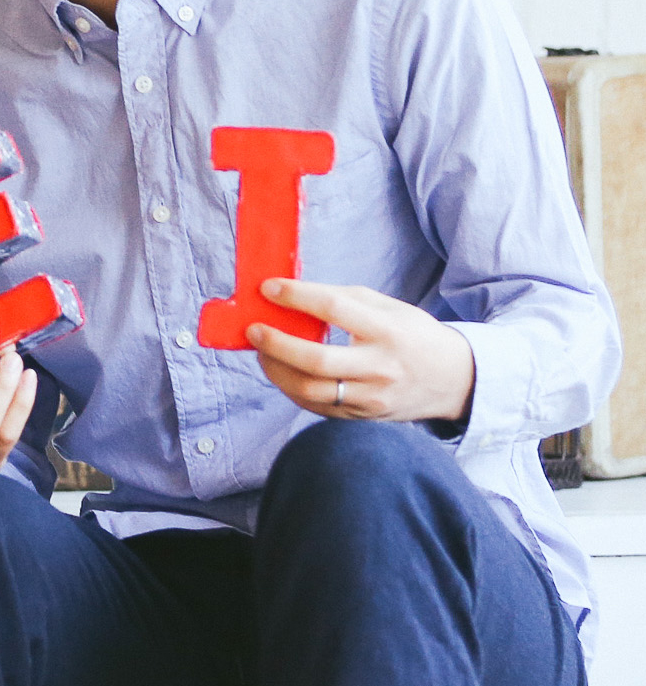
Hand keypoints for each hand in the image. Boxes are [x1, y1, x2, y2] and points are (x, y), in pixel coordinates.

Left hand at [246, 280, 474, 423]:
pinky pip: (316, 407)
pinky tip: (280, 371)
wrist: (453, 380)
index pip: (335, 310)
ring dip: (276, 370)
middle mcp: (379, 368)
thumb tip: (294, 293)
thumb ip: (344, 299)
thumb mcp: (389, 307)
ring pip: (311, 391)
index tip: (269, 288)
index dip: (297, 297)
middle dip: (277, 344)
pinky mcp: (362, 418)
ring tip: (260, 350)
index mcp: (388, 331)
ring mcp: (370, 399)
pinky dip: (291, 388)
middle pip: (317, 361)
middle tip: (254, 328)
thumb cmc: (414, 335)